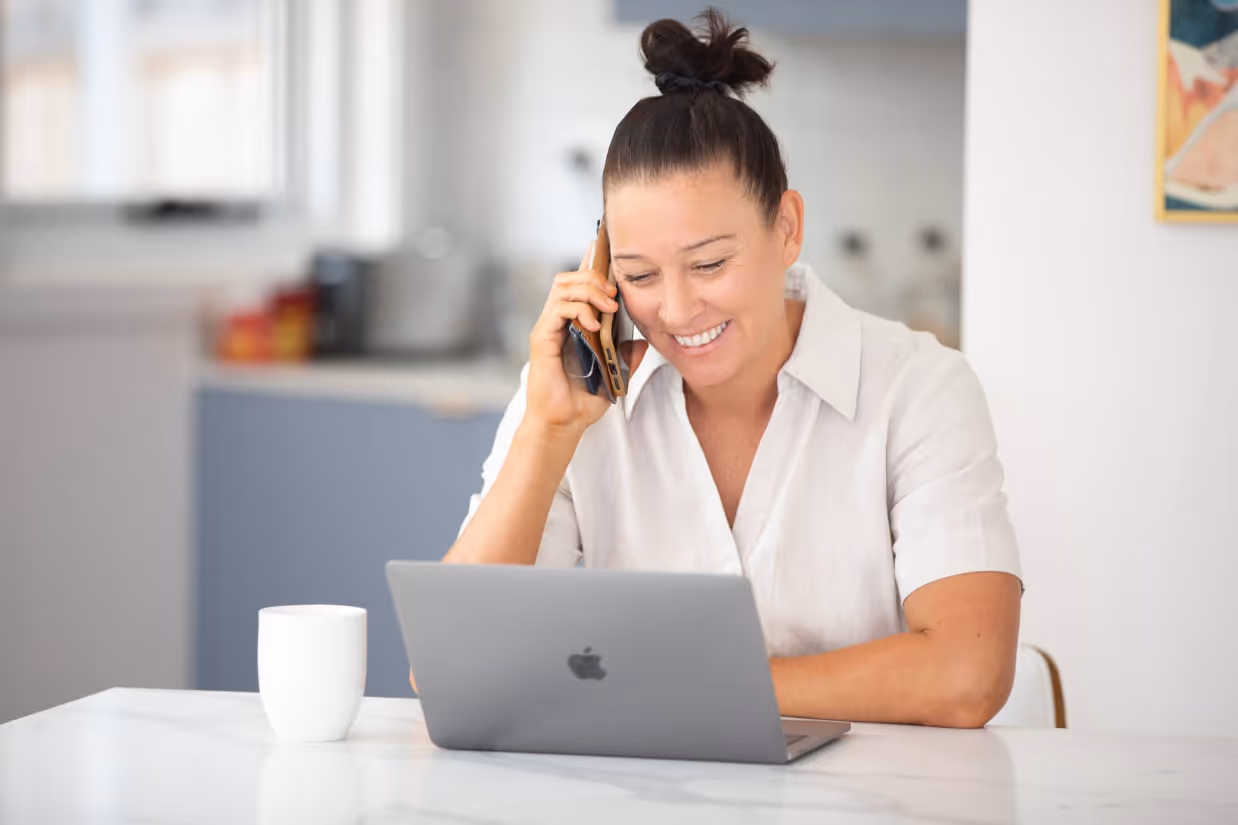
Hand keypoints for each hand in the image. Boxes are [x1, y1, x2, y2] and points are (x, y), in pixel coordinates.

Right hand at [524, 244, 616, 435]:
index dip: (590, 265)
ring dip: (588, 290)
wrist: (564, 423)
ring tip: (608, 306)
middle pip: (568, 277)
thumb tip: (643, 340)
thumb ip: (627, 355)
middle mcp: (557, 321)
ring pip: (562, 286)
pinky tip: (593, 324)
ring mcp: (548, 328)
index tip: (605, 252)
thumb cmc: (583, 400)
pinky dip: (578, 309)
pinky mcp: (542, 338)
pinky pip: (558, 308)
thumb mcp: (615, 373)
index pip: (578, 285)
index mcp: (573, 324)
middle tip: (615, 292)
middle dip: (594, 276)